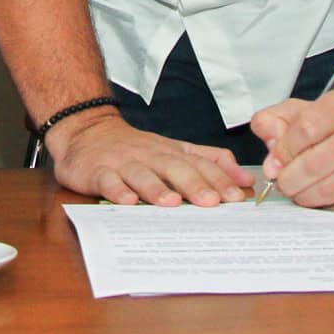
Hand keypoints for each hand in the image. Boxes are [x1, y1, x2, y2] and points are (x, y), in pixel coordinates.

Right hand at [50, 112, 250, 206]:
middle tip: (211, 201)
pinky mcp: (98, 171)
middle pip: (174, 168)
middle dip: (194, 184)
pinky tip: (128, 201)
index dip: (218, 179)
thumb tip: (245, 178)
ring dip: (157, 188)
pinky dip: (118, 191)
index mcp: (171, 152)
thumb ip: (210, 161)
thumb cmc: (137, 148)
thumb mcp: (176, 150)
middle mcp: (150, 156)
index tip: (235, 196)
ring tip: (172, 203)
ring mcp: (123, 163)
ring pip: (142, 174)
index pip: (199, 164)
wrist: (88, 130)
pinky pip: (108, 181)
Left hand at [250, 88, 333, 209]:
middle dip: (288, 179)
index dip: (283, 150)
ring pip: (328, 189)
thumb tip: (271, 157)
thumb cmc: (332, 122)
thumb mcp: (299, 111)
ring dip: (303, 196)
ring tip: (295, 190)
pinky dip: (323, 205)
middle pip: (315, 163)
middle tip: (280, 183)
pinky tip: (317, 195)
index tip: (272, 163)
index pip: (306, 128)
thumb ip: (273, 123)